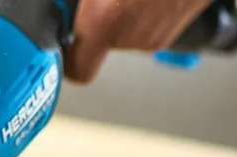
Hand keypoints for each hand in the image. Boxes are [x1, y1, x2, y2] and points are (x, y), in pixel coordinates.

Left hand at [65, 0, 211, 82]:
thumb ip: (82, 1)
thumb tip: (69, 4)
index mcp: (102, 22)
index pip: (78, 69)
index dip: (67, 60)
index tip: (62, 45)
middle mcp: (129, 37)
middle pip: (101, 44)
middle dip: (95, 23)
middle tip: (95, 0)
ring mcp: (155, 35)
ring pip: (124, 33)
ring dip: (120, 13)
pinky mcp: (174, 29)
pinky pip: (146, 25)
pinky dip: (141, 10)